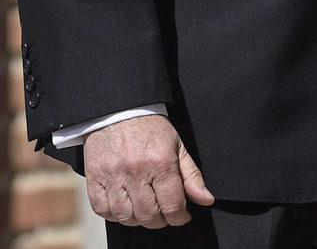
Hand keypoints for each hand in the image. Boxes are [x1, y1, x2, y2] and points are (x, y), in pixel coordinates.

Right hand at [83, 115, 213, 227]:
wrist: (120, 110)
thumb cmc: (151, 127)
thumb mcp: (177, 146)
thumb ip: (192, 176)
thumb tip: (206, 200)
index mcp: (160, 162)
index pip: (173, 205)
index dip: (180, 217)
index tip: (182, 216)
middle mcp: (136, 172)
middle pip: (149, 216)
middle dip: (161, 220)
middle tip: (164, 212)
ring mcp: (113, 177)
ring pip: (126, 217)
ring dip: (139, 219)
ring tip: (146, 208)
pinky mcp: (95, 179)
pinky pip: (103, 211)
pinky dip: (115, 215)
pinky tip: (126, 205)